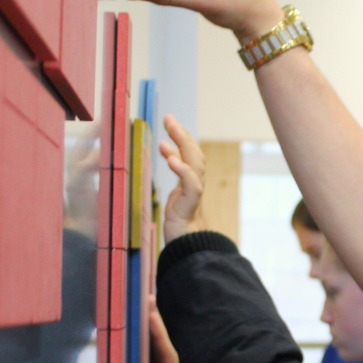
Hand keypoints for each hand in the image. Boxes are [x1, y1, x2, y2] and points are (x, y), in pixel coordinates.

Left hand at [159, 114, 206, 243]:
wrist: (188, 244)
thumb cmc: (181, 219)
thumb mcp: (175, 191)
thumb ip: (176, 171)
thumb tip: (167, 147)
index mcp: (191, 179)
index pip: (190, 152)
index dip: (182, 135)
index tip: (170, 121)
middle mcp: (195, 182)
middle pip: (194, 153)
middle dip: (182, 134)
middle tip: (169, 118)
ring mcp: (194, 192)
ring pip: (194, 162)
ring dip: (183, 144)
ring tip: (171, 130)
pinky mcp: (191, 203)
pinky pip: (190, 183)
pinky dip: (182, 169)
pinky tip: (171, 158)